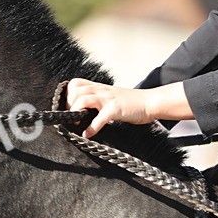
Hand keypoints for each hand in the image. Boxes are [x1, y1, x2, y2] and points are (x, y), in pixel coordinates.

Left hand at [65, 78, 189, 137]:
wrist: (150, 102)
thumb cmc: (130, 103)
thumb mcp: (109, 96)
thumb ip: (96, 99)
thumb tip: (80, 110)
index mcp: (98, 87)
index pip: (75, 83)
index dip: (68, 93)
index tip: (68, 106)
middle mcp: (101, 90)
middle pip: (75, 90)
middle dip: (69, 104)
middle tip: (71, 116)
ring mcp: (108, 99)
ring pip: (83, 99)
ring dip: (75, 112)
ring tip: (76, 123)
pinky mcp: (115, 109)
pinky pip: (99, 118)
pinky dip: (91, 128)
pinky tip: (87, 134)